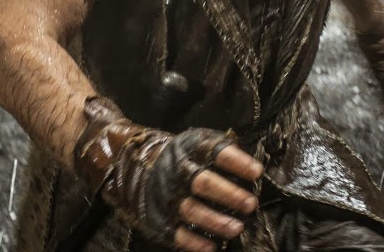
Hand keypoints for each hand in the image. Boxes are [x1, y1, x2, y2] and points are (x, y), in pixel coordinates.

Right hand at [74, 98, 262, 251]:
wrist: (126, 161)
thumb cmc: (175, 155)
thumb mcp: (193, 142)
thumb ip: (220, 152)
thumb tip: (254, 170)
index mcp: (187, 148)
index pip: (215, 152)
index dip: (237, 161)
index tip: (257, 171)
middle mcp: (175, 171)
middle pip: (204, 183)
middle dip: (229, 195)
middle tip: (251, 203)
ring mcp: (164, 195)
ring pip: (192, 210)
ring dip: (216, 221)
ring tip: (237, 227)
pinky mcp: (156, 217)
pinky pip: (176, 233)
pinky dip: (194, 242)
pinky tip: (212, 246)